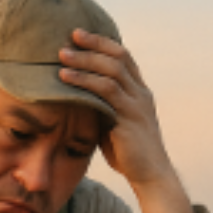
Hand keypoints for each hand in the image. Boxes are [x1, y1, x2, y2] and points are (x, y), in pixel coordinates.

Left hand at [59, 30, 194, 212]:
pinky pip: (106, 93)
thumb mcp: (114, 126)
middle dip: (94, 44)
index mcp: (140, 93)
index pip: (124, 58)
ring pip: (111, 71)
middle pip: (118, 57)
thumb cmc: (129, 155)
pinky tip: (65, 78)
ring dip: (85, 60)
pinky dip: (84, 82)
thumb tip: (77, 100)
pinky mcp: (129, 118)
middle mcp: (141, 94)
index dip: (103, 43)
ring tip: (62, 55)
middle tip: (70, 36)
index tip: (81, 35)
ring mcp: (137, 105)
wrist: (150, 176)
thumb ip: (101, 110)